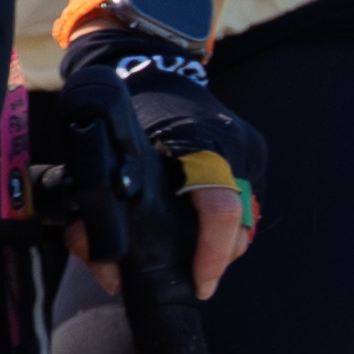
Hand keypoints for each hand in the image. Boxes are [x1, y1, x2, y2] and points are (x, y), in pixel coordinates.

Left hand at [59, 25, 269, 304]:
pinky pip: (248, 202)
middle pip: (239, 225)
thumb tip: (110, 278)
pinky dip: (227, 222)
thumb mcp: (104, 165)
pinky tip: (203, 225)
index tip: (200, 283)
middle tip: (195, 277)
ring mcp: (250, 149)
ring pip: (247, 220)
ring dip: (222, 244)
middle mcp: (232, 145)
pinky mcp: (256, 153)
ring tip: (197, 253)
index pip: (220, 206)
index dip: (212, 253)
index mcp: (194, 143)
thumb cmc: (126, 119)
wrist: (154, 69)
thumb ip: (97, 218)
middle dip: (216, 259)